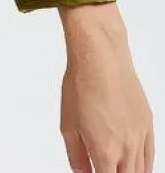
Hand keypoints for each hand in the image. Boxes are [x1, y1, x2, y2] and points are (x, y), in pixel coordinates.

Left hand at [59, 4, 153, 172]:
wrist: (100, 57)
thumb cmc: (81, 84)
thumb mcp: (68, 125)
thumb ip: (76, 156)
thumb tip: (82, 172)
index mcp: (105, 150)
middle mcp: (127, 147)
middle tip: (103, 169)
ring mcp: (140, 136)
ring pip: (141, 170)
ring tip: (117, 168)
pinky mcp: (148, 123)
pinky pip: (150, 154)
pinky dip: (143, 165)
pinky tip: (135, 166)